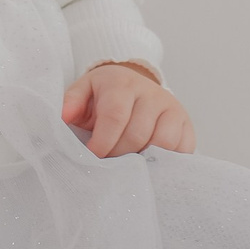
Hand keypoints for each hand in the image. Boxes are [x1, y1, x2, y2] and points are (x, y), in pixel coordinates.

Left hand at [60, 63, 195, 158]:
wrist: (134, 84)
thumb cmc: (105, 94)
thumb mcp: (84, 90)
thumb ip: (72, 102)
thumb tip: (64, 116)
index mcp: (122, 84)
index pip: (115, 116)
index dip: (103, 142)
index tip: (93, 157)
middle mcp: (151, 93)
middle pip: (138, 134)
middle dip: (119, 155)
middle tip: (108, 164)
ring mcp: (172, 107)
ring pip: (163, 143)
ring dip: (143, 160)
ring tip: (127, 164)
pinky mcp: (186, 123)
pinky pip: (182, 149)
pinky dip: (166, 162)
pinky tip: (149, 164)